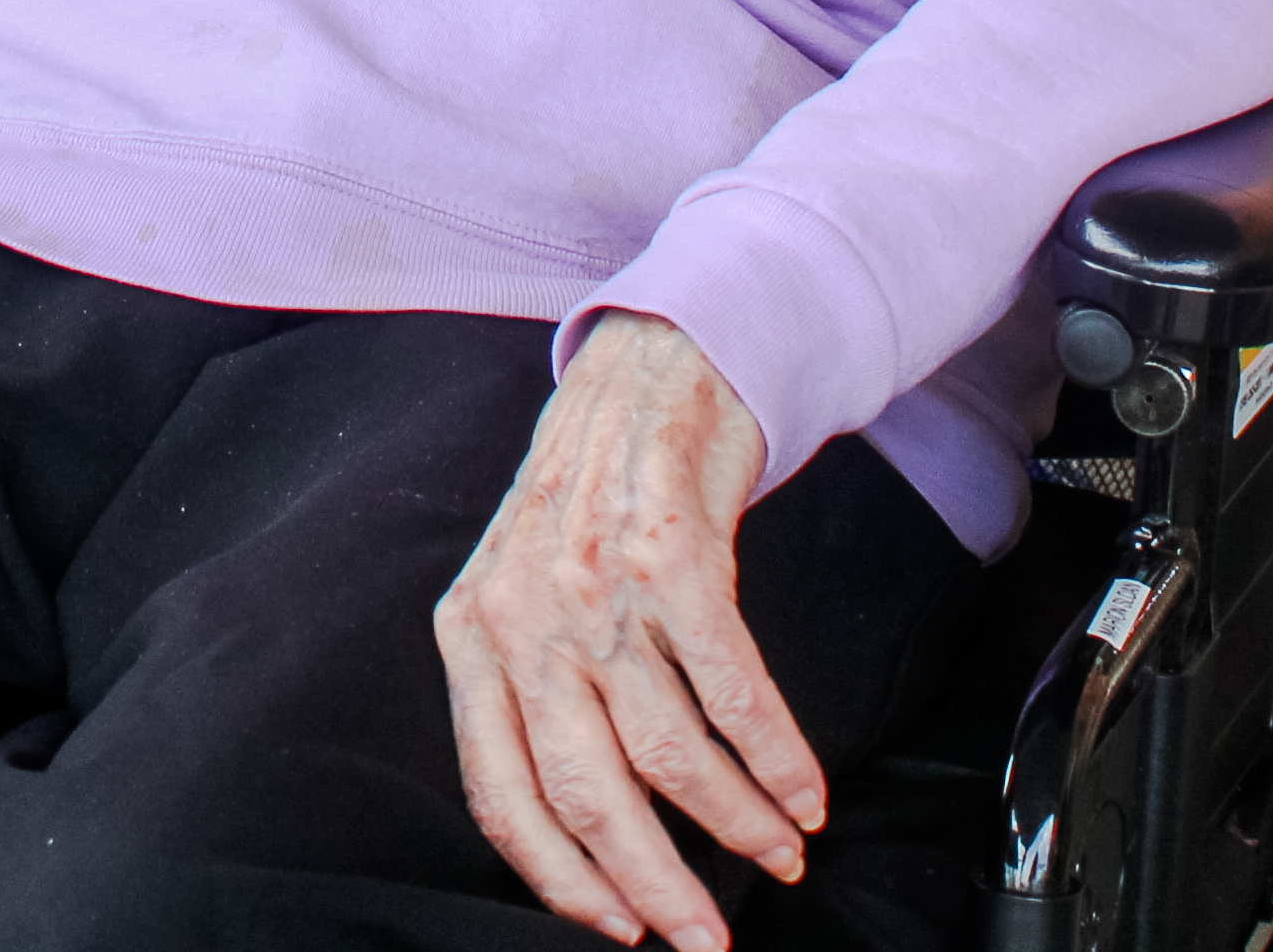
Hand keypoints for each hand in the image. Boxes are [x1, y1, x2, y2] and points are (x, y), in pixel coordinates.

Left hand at [435, 312, 818, 950]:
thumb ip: (535, 696)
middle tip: (707, 940)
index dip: (564, 879)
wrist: (644, 377)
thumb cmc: (590, 503)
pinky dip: (775, 754)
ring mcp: (591, 584)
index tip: (623, 934)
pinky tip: (802, 792)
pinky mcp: (669, 554)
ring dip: (736, 819)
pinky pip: (730, 688)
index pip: (501, 794)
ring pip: (666, 749)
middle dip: (655, 884)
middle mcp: (518, 616)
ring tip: (779, 849)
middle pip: (584, 790)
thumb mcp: (523, 597)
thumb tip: (588, 830)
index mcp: (470, 638)